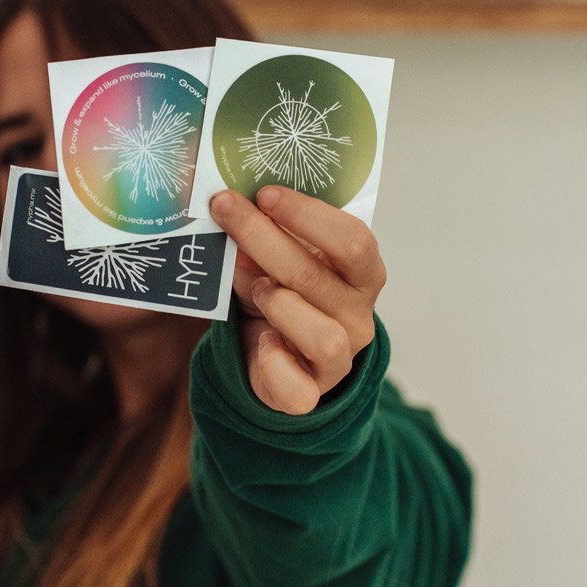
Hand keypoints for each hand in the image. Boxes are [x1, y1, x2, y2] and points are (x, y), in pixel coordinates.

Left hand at [208, 185, 385, 414]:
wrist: (276, 354)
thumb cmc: (282, 292)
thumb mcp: (279, 258)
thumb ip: (268, 234)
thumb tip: (231, 205)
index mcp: (363, 274)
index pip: (354, 240)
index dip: (307, 215)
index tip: (264, 194)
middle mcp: (358, 316)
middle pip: (315, 275)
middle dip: (261, 237)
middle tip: (224, 210)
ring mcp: (340, 358)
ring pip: (320, 335)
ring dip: (277, 304)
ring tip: (254, 287)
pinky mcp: (312, 393)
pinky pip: (296, 388)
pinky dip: (273, 363)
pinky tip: (261, 342)